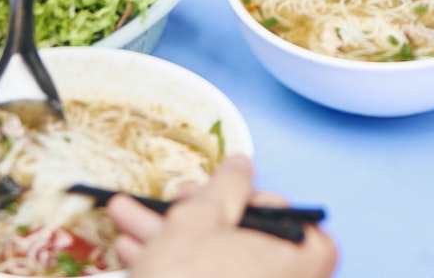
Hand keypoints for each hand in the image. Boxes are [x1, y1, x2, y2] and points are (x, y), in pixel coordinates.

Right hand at [110, 156, 337, 277]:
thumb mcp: (204, 217)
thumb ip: (227, 185)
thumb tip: (241, 165)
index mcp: (305, 255)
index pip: (276, 209)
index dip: (235, 195)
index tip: (205, 194)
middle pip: (240, 237)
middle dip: (191, 216)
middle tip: (168, 203)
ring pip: (214, 262)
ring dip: (170, 238)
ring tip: (129, 219)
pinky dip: (175, 268)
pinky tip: (135, 252)